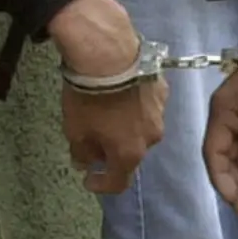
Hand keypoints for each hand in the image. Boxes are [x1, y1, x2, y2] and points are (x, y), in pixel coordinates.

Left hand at [48, 0, 162, 194]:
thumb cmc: (89, 97)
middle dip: (113, 149)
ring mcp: (160, 112)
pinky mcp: (163, 89)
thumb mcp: (74, 129)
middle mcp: (151, 138)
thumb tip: (85, 162)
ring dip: (126, 125)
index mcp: (129, 153)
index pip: (118, 182)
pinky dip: (135, 105)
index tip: (88, 179)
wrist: (110, 54)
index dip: (101, 184)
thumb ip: (81, 152)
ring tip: (109, 110)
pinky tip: (122, 91)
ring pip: (141, 128)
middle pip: (131, 152)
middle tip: (94, 138)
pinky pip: (148, 105)